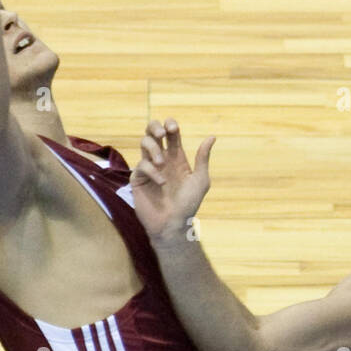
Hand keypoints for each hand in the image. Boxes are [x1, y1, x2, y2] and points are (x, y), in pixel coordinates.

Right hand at [130, 120, 214, 244]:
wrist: (174, 225)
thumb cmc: (189, 204)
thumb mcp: (200, 180)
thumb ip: (203, 158)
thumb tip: (212, 137)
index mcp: (176, 156)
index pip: (171, 134)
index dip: (170, 125)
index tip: (174, 128)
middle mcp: (161, 159)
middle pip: (152, 132)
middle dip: (155, 127)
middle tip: (162, 133)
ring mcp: (149, 168)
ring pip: (144, 143)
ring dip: (153, 148)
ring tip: (162, 163)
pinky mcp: (138, 179)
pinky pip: (141, 165)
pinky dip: (151, 171)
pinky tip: (161, 183)